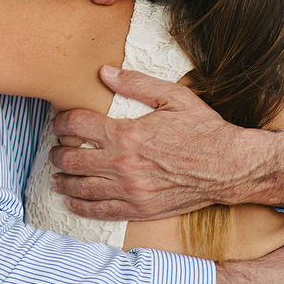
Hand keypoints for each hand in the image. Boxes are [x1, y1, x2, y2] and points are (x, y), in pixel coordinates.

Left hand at [50, 66, 283, 220]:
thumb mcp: (172, 97)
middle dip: (57, 153)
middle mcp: (121, 164)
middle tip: (55, 150)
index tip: (59, 123)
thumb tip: (104, 72)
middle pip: (71, 159)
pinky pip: (100, 211)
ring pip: (80, 187)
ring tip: (57, 176)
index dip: (62, 122)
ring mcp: (129, 190)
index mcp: (126, 133)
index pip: (77, 126)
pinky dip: (80, 206)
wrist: (229, 167)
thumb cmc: (203, 129)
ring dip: (62, 180)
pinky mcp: (138, 208)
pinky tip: (71, 201)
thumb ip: (136, 83)